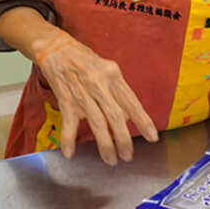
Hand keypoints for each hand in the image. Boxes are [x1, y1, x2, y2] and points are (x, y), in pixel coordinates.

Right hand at [35, 32, 158, 164]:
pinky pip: (69, 122)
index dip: (143, 120)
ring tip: (111, 159)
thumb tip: (127, 117)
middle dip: (124, 139)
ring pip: (97, 122)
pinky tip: (70, 152)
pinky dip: (69, 138)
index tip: (152, 137)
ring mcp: (82, 92)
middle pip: (116, 116)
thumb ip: (117, 92)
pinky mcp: (66, 98)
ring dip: (105, 144)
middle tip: (128, 156)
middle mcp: (100, 83)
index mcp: (113, 75)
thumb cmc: (85, 61)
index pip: (131, 102)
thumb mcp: (107, 69)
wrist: (57, 49)